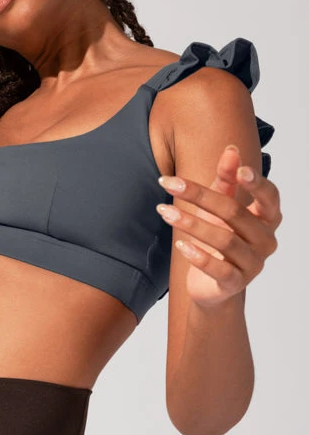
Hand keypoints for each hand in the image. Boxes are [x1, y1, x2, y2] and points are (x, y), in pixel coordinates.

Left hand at [156, 145, 281, 310]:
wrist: (212, 285)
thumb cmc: (220, 238)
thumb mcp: (221, 207)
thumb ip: (227, 181)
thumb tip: (231, 150)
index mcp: (268, 219)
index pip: (269, 197)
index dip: (256, 183)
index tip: (238, 170)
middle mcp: (266, 241)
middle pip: (235, 213)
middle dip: (200, 196)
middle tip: (169, 183)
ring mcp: (253, 264)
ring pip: (224, 240)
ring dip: (191, 223)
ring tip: (164, 212)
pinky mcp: (235, 284)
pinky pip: (218, 269)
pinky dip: (198, 256)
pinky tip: (180, 245)